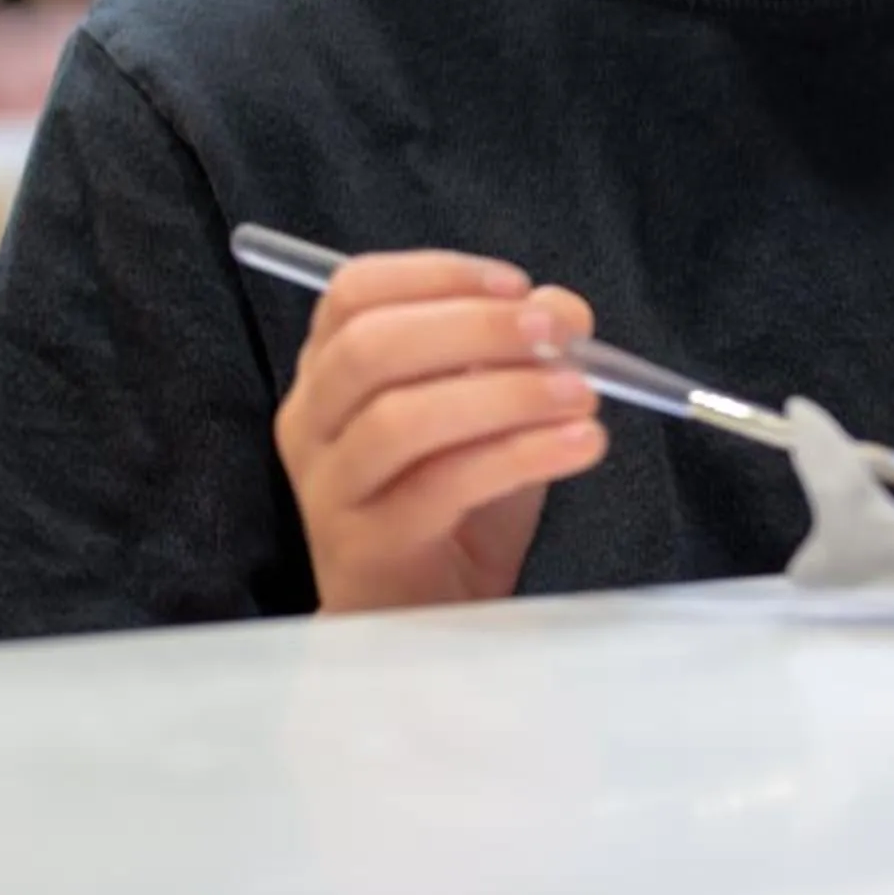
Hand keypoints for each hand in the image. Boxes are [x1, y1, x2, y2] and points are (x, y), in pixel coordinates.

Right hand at [273, 251, 607, 611]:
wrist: (428, 619)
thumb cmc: (457, 502)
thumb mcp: (495, 413)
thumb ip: (522, 353)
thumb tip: (564, 311)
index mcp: (329, 373)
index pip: (352, 294)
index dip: (435, 275)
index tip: (516, 285)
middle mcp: (311, 424)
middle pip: (371, 347)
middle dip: (475, 327)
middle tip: (558, 334)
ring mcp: (329, 489)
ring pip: (400, 419)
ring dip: (506, 394)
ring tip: (582, 396)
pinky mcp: (365, 547)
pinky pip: (440, 486)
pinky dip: (520, 454)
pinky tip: (579, 445)